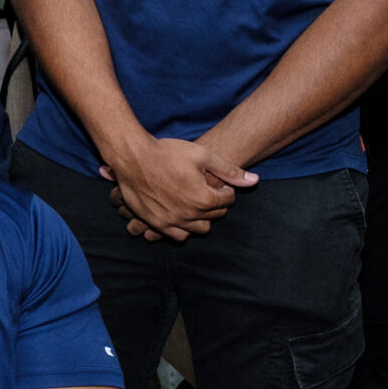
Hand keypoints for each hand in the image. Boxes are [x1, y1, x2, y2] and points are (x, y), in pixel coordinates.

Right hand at [98, 135, 256, 241]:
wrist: (133, 157)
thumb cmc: (168, 153)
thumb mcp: (203, 155)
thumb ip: (230, 171)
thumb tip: (255, 181)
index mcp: (204, 198)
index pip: (228, 199)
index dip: (226, 188)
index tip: (218, 180)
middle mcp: (189, 214)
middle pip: (215, 214)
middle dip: (216, 202)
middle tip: (206, 188)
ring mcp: (172, 221)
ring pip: (199, 228)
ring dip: (202, 217)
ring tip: (195, 201)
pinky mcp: (156, 223)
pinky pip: (178, 235)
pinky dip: (184, 227)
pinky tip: (181, 212)